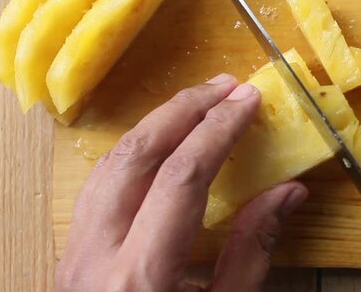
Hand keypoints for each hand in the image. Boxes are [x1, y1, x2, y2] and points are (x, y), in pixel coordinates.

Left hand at [56, 73, 308, 291]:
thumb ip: (253, 251)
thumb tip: (289, 192)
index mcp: (140, 276)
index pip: (181, 176)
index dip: (218, 131)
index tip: (248, 101)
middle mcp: (95, 255)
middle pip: (136, 155)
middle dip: (184, 110)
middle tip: (224, 87)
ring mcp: (74, 250)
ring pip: (110, 162)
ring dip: (158, 123)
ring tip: (198, 102)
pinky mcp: (72, 249)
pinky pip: (101, 182)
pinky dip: (136, 150)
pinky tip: (162, 141)